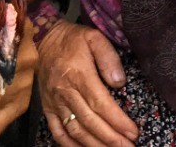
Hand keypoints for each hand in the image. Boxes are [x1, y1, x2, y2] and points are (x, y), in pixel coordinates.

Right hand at [38, 21, 136, 146]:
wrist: (42, 40)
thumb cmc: (72, 39)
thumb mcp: (94, 38)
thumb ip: (109, 58)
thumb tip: (119, 83)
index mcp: (78, 75)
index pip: (101, 104)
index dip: (117, 121)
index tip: (133, 132)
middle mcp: (66, 92)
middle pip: (90, 122)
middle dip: (110, 138)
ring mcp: (55, 103)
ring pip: (75, 131)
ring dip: (94, 145)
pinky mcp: (48, 108)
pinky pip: (57, 132)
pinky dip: (70, 145)